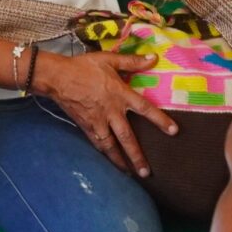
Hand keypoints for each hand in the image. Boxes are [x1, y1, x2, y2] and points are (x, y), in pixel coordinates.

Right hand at [35, 50, 176, 177]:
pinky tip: (111, 162)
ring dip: (121, 161)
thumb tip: (153, 58)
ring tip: (130, 174)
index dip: (160, 120)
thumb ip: (131, 61)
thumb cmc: (83, 67)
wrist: (57, 77)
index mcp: (120, 94)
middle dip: (137, 155)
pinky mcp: (86, 126)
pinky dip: (105, 154)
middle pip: (127, 137)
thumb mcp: (108, 59)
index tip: (173, 131)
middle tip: (147, 172)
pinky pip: (98, 144)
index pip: (145, 108)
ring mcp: (98, 121)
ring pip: (111, 146)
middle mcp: (111, 112)